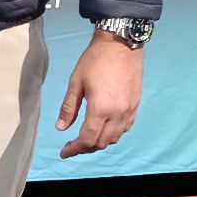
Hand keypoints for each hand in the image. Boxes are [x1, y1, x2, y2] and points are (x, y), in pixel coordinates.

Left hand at [55, 29, 144, 157]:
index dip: (74, 149)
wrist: (121, 44)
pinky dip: (113, 134)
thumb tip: (61, 128)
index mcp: (101, 108)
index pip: (87, 139)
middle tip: (72, 146)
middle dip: (85, 148)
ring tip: (86, 138)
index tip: (64, 152)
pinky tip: (103, 129)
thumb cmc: (95, 60)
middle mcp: (118, 114)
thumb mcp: (76, 82)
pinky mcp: (135, 105)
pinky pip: (124, 129)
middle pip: (101, 143)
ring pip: (114, 138)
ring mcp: (129, 111)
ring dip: (99, 142)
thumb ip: (68, 108)